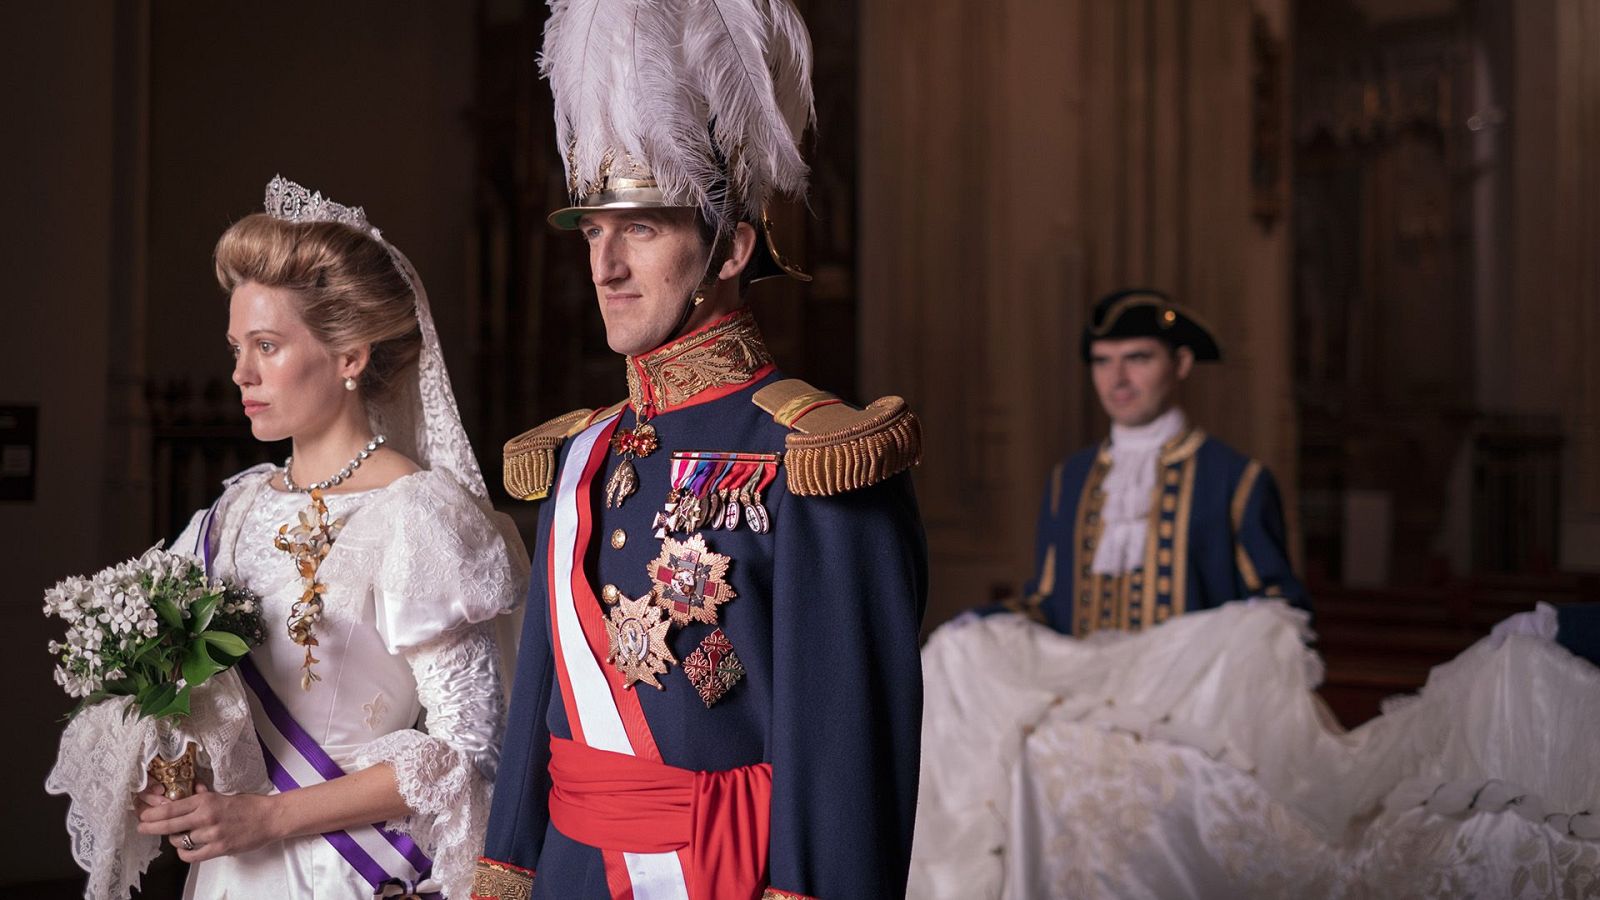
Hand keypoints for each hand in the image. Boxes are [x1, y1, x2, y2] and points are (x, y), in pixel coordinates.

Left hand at [136, 782, 279, 862]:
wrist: (270, 818)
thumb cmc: (249, 805)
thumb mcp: (224, 795)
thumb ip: (205, 795)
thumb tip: (193, 790)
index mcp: (207, 801)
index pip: (172, 808)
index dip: (154, 813)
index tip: (144, 816)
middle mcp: (206, 817)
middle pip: (169, 825)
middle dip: (151, 827)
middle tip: (142, 828)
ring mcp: (212, 834)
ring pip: (180, 841)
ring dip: (176, 840)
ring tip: (179, 836)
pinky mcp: (219, 849)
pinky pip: (191, 855)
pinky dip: (185, 853)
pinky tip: (186, 849)